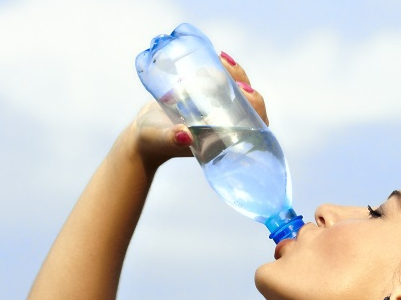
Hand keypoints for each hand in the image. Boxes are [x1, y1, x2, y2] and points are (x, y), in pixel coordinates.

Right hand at [121, 50, 270, 168]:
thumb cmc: (154, 142)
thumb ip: (171, 139)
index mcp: (225, 139)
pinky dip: (223, 70)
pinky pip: (223, 83)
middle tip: (228, 66)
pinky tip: (218, 57)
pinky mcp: (208, 98)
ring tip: (222, 58)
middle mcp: (226, 125)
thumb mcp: (161, 139)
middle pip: (249, 103)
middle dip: (244, 83)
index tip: (245, 90)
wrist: (144, 133)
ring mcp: (218, 111)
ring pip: (237, 90)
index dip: (256, 107)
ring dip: (235, 74)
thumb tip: (184, 136)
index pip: (253, 125)